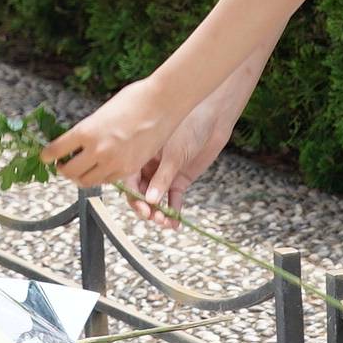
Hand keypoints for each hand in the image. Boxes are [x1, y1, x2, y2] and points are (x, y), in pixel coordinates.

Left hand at [40, 80, 174, 189]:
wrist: (163, 102)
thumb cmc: (134, 99)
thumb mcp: (102, 112)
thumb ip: (89, 130)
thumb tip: (76, 142)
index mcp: (86, 131)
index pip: (55, 151)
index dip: (47, 156)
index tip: (46, 156)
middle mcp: (97, 150)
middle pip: (69, 172)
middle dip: (63, 169)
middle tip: (63, 165)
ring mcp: (114, 162)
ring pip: (87, 181)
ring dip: (80, 177)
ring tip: (81, 169)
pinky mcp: (129, 169)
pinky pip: (108, 181)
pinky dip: (100, 177)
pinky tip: (101, 168)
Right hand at [129, 100, 236, 223]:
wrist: (213, 119)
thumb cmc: (190, 127)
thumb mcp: (173, 154)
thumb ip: (162, 178)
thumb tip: (150, 201)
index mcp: (140, 154)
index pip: (130, 179)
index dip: (133, 196)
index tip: (142, 208)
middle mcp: (149, 166)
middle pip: (141, 192)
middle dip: (146, 207)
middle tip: (152, 217)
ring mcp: (164, 173)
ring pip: (156, 198)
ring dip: (159, 212)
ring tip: (165, 222)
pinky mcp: (179, 179)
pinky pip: (173, 199)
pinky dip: (174, 211)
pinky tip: (175, 223)